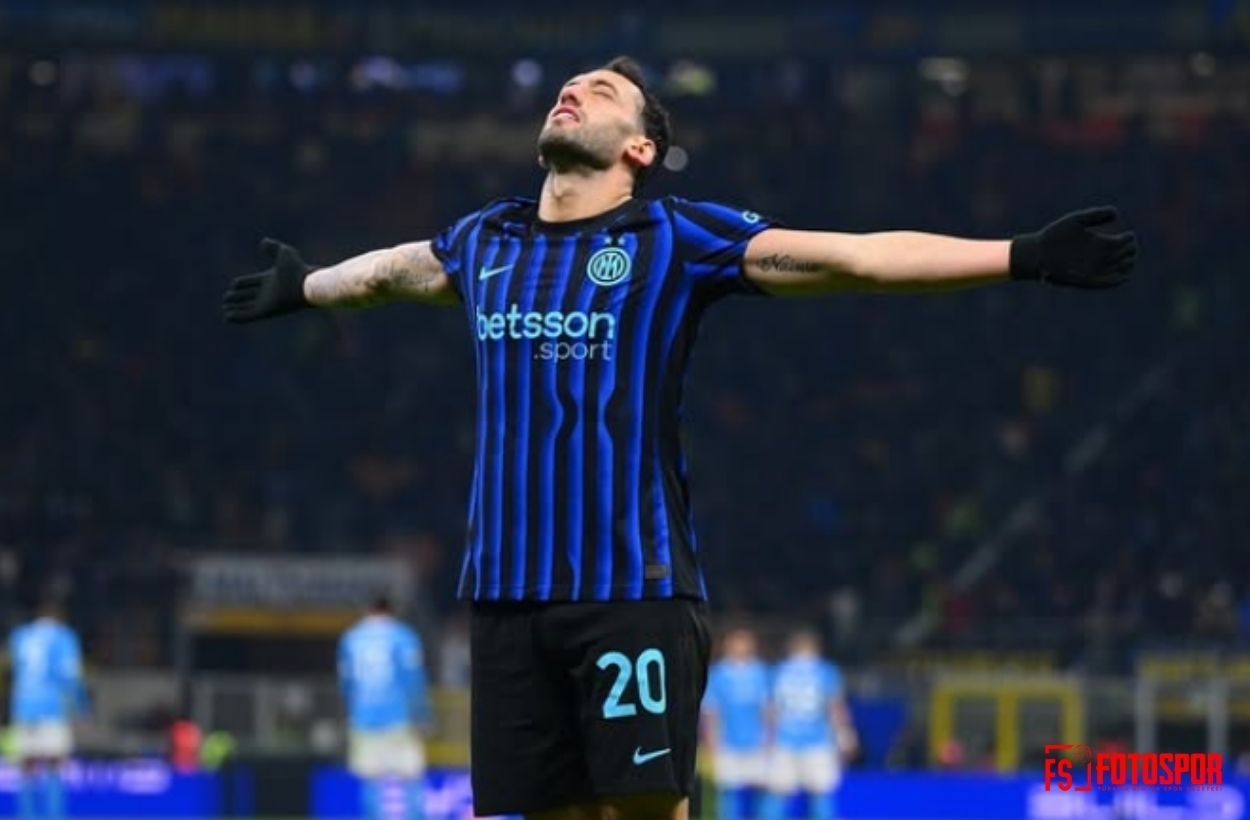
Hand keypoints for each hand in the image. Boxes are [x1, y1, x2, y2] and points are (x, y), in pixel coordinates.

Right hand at [222, 238, 313, 322]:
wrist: (306, 285)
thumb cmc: (297, 269)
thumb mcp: (284, 253)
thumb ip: (273, 247)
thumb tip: (263, 242)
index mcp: (270, 279)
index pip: (251, 282)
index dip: (242, 284)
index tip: (234, 285)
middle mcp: (268, 292)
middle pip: (248, 295)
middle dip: (237, 297)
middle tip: (226, 299)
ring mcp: (267, 303)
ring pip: (247, 306)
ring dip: (236, 308)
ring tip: (225, 308)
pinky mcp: (266, 311)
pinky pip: (249, 315)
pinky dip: (238, 316)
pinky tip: (228, 317)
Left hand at [1010, 207, 1136, 288]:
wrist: (1038, 253)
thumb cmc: (1054, 235)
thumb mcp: (1076, 221)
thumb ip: (1096, 215)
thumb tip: (1117, 213)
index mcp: (1099, 241)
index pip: (1125, 242)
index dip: (1130, 240)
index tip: (1127, 237)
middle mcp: (1099, 256)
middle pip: (1126, 256)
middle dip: (1130, 252)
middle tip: (1124, 249)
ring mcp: (1095, 269)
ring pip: (1120, 270)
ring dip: (1126, 266)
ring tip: (1124, 261)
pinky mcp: (1088, 281)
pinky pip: (1108, 282)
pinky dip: (1117, 280)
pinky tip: (1123, 274)